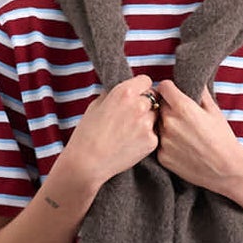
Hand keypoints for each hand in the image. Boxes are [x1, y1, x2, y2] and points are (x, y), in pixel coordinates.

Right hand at [65, 74, 160, 191]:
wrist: (87, 161)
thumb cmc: (87, 133)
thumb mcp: (96, 105)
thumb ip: (114, 94)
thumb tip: (124, 90)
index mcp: (125, 92)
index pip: (146, 81)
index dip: (141, 88)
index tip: (136, 96)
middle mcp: (139, 105)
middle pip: (153, 98)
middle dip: (145, 104)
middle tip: (132, 116)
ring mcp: (147, 124)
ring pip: (155, 116)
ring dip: (147, 120)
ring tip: (129, 131)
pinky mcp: (151, 141)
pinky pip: (154, 134)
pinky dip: (146, 137)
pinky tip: (131, 143)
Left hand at [153, 81, 242, 198]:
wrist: (226, 169)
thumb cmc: (223, 138)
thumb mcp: (214, 111)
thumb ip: (200, 92)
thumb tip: (192, 80)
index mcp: (182, 107)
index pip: (163, 87)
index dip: (169, 89)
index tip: (173, 94)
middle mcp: (169, 122)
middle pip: (158, 106)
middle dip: (167, 108)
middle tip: (182, 118)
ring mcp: (163, 141)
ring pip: (157, 125)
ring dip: (165, 127)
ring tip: (184, 136)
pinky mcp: (162, 157)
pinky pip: (159, 144)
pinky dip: (167, 144)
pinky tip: (182, 149)